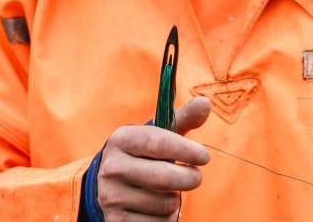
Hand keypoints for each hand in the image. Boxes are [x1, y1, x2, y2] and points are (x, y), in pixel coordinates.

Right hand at [96, 97, 211, 221]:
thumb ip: (181, 120)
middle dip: (189, 179)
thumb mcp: (156, 136)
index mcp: (121, 140)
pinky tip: (156, 208)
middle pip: (163, 177)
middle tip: (195, 177)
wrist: (106, 187)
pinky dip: (166, 218)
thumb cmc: (143, 157)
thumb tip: (205, 102)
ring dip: (175, 200)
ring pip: (164, 204)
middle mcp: (111, 167)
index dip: (185, 150)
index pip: (157, 142)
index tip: (204, 157)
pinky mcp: (117, 221)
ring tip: (165, 192)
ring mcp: (111, 197)